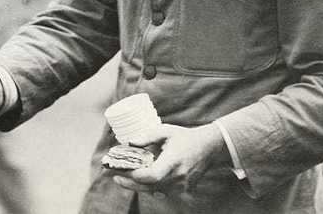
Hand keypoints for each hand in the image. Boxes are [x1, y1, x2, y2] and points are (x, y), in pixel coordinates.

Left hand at [112, 123, 228, 196]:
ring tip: (122, 177)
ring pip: (154, 191)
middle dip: (129, 182)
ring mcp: (181, 186)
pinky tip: (139, 180)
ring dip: (137, 186)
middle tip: (114, 176)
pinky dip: (149, 187)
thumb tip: (128, 143)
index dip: (135, 176)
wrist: (208, 148)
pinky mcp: (182, 190)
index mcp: (173, 161)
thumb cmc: (184, 137)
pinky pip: (161, 192)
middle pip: (149, 186)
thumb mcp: (165, 131)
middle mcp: (178, 177)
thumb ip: (146, 136)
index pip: (152, 176)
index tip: (120, 170)